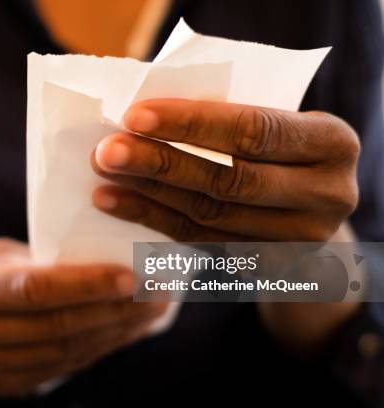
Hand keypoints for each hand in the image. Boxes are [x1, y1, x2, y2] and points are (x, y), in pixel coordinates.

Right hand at [0, 238, 167, 396]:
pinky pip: (65, 368)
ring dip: (117, 332)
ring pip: (66, 352)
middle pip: (56, 325)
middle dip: (115, 309)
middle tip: (157, 291)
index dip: (83, 285)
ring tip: (154, 310)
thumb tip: (99, 260)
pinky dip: (102, 348)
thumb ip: (32, 261)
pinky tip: (128, 331)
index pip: (31, 290)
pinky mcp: (7, 387)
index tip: (129, 275)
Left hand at [90, 99, 361, 352]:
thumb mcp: (272, 120)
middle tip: (106, 150)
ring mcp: (301, 239)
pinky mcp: (267, 265)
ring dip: (148, 193)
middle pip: (230, 180)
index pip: (256, 130)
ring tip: (103, 173)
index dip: (192, 124)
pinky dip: (152, 219)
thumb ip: (226, 116)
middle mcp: (328, 195)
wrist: (305, 206)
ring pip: (210, 215)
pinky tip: (114, 201)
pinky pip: (200, 241)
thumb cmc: (277, 146)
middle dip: (160, 163)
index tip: (134, 116)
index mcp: (332, 143)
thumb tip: (140, 115)